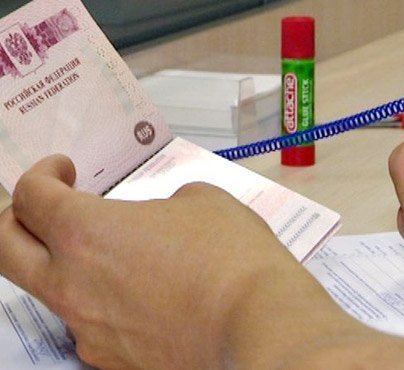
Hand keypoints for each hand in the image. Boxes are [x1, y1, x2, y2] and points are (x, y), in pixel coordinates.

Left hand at [0, 155, 296, 368]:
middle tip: (46, 207)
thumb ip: (165, 203)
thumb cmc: (232, 258)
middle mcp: (72, 285)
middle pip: (7, 248)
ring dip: (70, 264)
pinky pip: (91, 323)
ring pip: (52, 291)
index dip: (42, 174)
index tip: (62, 171)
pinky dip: (104, 301)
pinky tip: (147, 294)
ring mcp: (89, 329)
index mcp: (87, 233)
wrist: (259, 324)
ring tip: (120, 255)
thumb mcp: (202, 201)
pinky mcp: (113, 359)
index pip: (31, 196)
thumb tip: (163, 218)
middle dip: (17, 219)